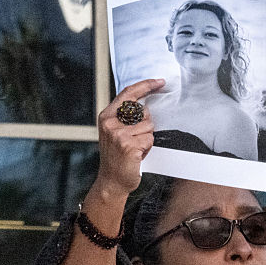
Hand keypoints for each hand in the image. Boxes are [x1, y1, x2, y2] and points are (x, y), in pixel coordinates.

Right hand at [94, 78, 164, 199]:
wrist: (111, 182)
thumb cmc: (116, 158)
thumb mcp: (114, 132)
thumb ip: (124, 117)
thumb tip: (145, 105)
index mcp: (106, 116)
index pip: (128, 93)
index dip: (145, 85)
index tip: (159, 82)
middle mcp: (110, 123)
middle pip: (142, 111)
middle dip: (145, 125)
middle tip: (135, 139)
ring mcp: (119, 134)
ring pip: (148, 126)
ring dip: (147, 138)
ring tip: (135, 148)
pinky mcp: (128, 145)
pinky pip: (149, 139)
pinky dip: (148, 148)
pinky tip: (137, 155)